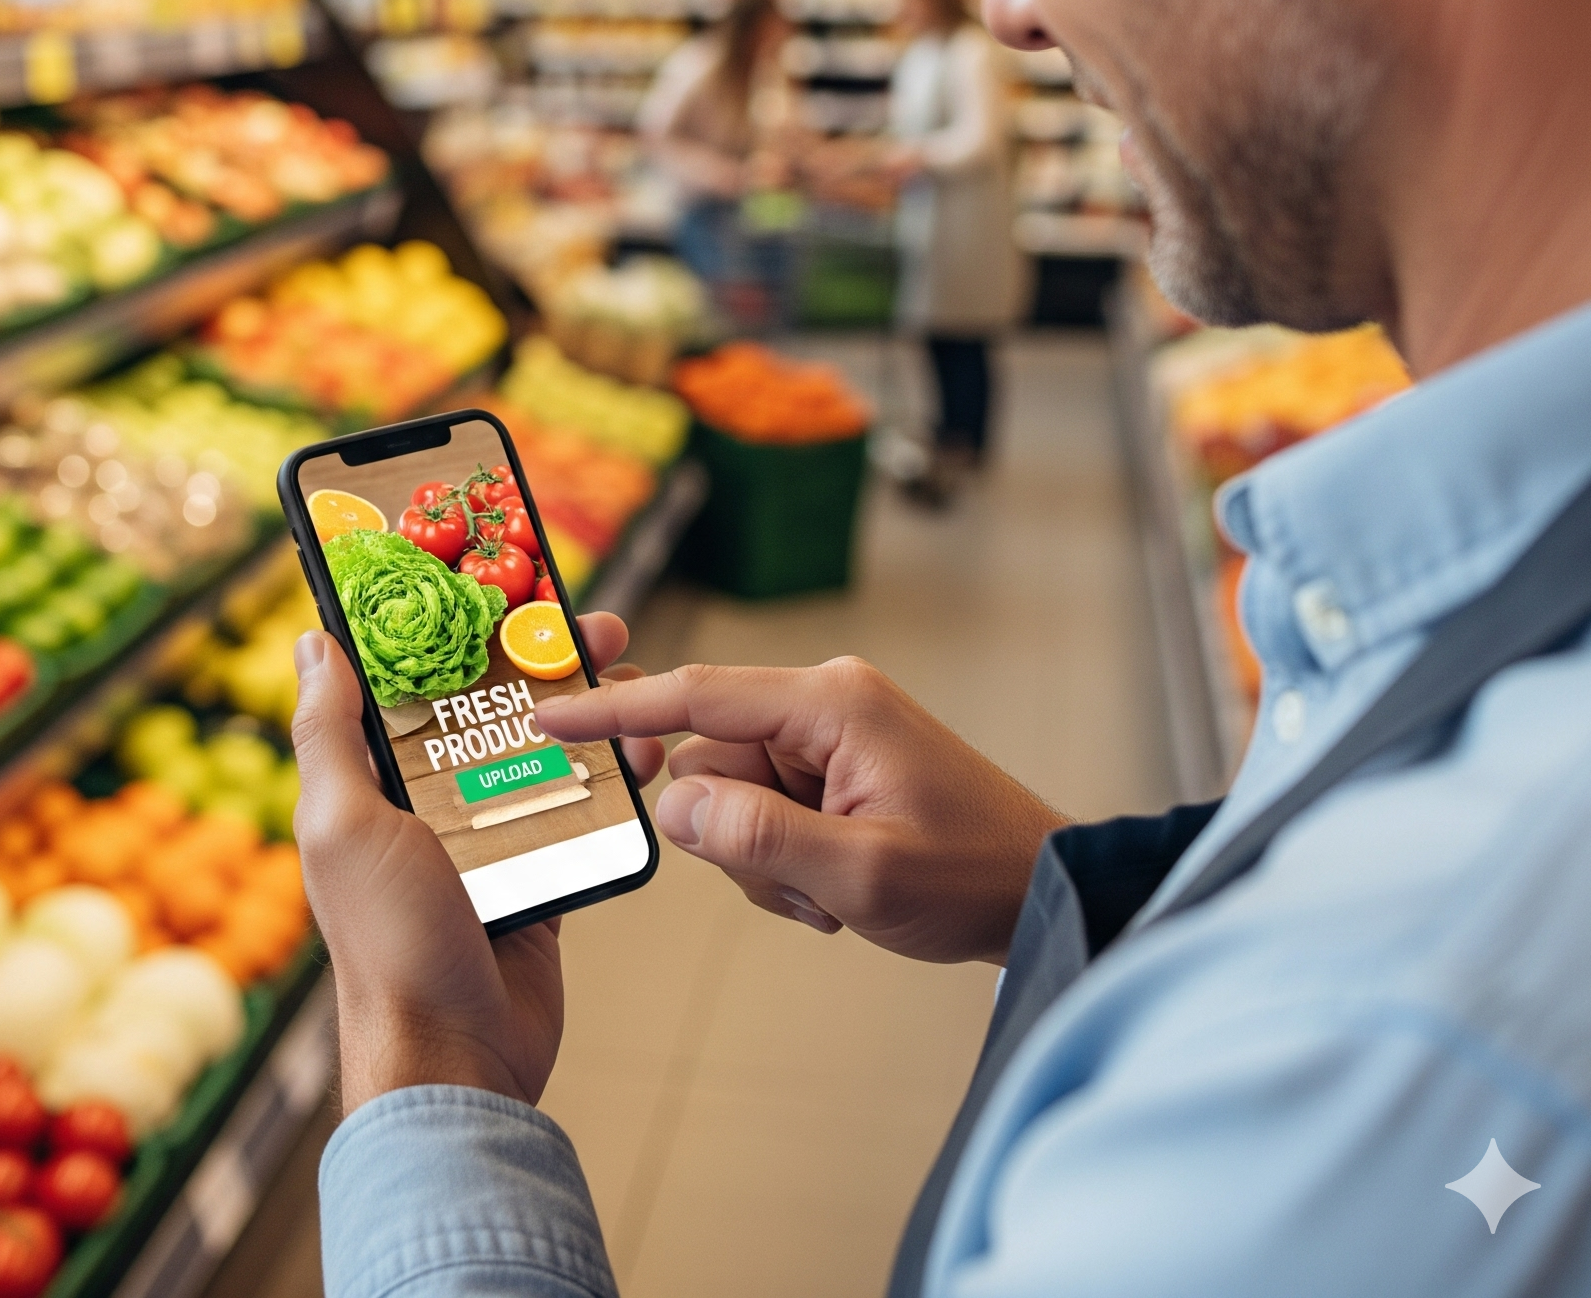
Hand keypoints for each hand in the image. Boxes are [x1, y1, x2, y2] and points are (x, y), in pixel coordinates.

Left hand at [289, 611, 657, 1112]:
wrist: (457, 1058)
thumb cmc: (389, 944)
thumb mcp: (344, 825)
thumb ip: (329, 734)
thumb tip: (313, 641)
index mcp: (373, 778)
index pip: (408, 675)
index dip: (447, 622)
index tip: (492, 571)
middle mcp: (427, 797)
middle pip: (488, 699)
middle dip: (537, 651)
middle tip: (590, 619)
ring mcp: (486, 833)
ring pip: (541, 743)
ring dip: (586, 703)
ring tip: (629, 670)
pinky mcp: (536, 869)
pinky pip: (576, 803)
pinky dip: (608, 771)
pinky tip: (640, 744)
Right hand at [535, 658, 1060, 965]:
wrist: (1041, 890)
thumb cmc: (972, 876)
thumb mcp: (859, 873)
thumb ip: (755, 837)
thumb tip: (671, 804)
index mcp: (829, 702)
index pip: (695, 696)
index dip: (616, 707)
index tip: (548, 712)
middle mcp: (822, 702)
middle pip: (709, 760)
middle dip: (731, 835)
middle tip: (796, 882)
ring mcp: (827, 736)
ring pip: (729, 796)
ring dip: (762, 860)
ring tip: (832, 893)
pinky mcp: (832, 768)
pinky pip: (762, 811)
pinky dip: (783, 860)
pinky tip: (836, 889)